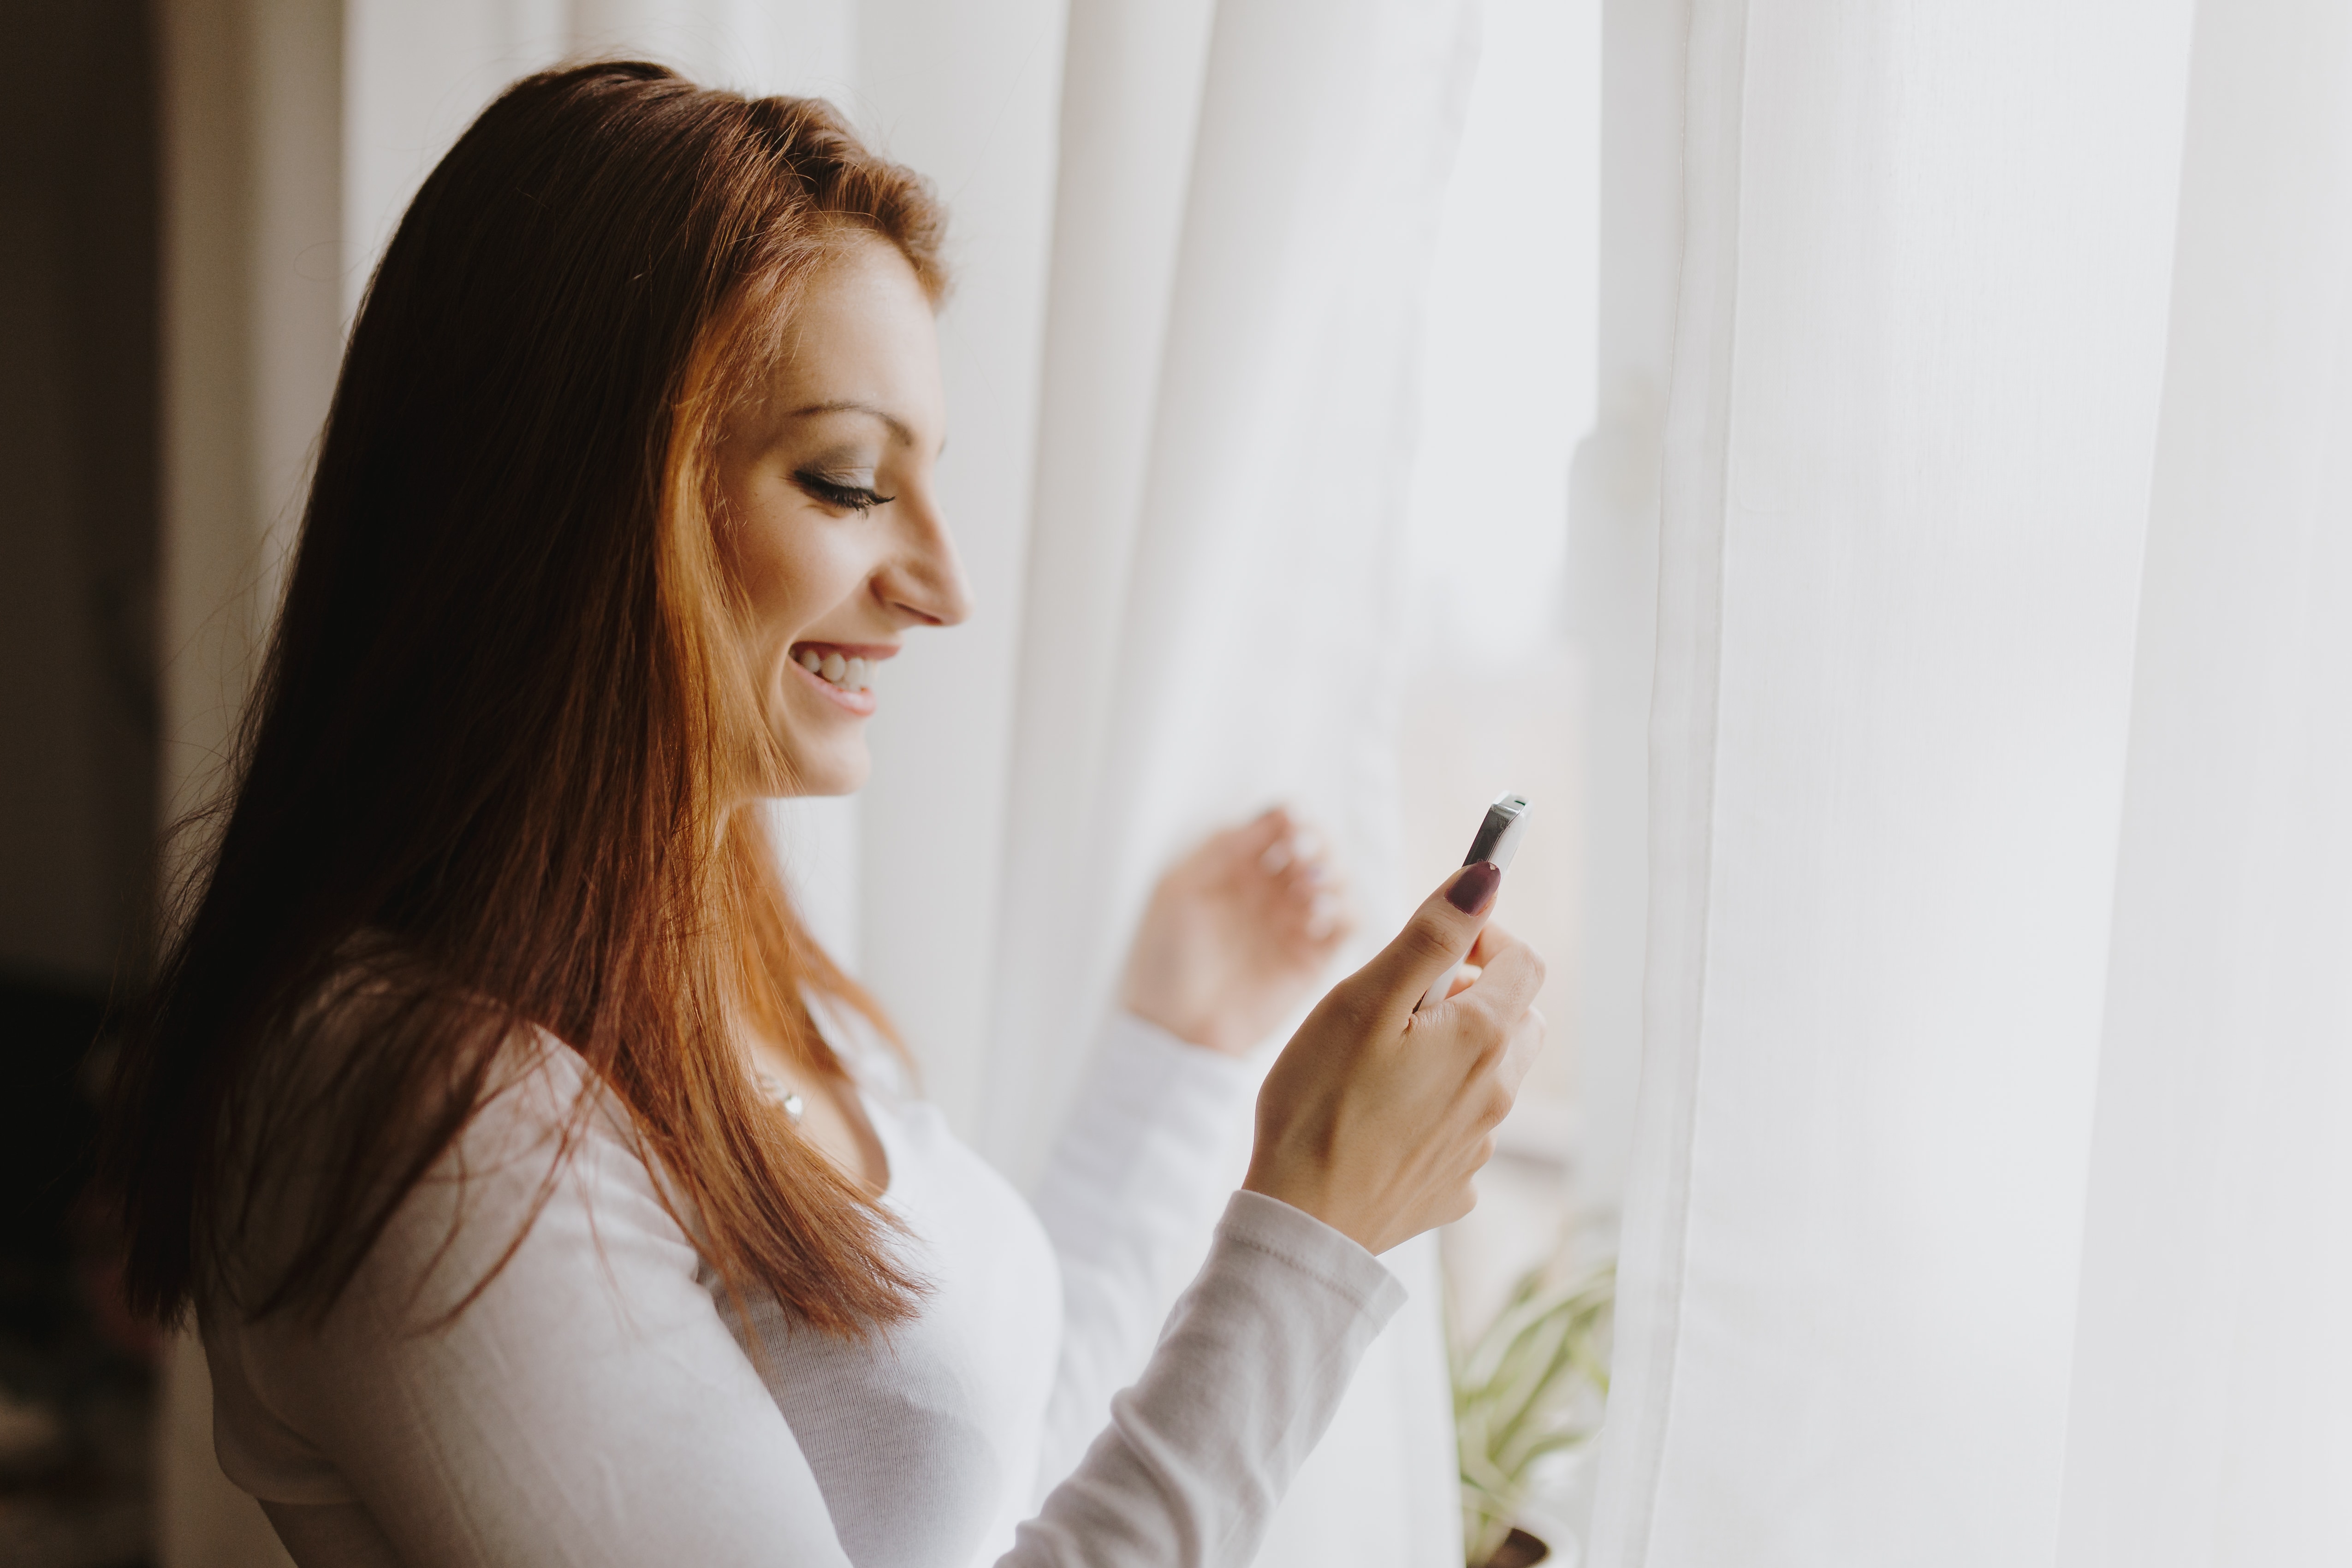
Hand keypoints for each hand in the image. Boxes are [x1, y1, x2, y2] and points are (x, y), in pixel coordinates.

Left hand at [1120, 807, 1354, 1056]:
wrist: (1174, 1028)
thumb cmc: (1165, 959)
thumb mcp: (1180, 890)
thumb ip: (1224, 848)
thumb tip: (1275, 814)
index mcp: (1237, 869)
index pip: (1279, 826)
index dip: (1292, 817)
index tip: (1290, 820)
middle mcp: (1270, 892)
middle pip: (1314, 847)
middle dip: (1316, 841)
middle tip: (1301, 851)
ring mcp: (1294, 923)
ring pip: (1336, 880)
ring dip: (1330, 873)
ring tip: (1307, 887)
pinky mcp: (1313, 957)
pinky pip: (1346, 922)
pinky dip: (1343, 909)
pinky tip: (1317, 914)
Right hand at [1242, 863, 1544, 1255]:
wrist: (1302, 1221)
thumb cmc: (1319, 1101)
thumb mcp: (1367, 999)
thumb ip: (1431, 935)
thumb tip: (1485, 876)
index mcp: (1484, 1038)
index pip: (1524, 960)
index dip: (1485, 937)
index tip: (1436, 945)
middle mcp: (1498, 1093)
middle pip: (1518, 1017)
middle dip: (1474, 994)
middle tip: (1406, 1003)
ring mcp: (1479, 1145)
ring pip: (1489, 1074)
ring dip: (1453, 1052)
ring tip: (1380, 1063)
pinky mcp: (1452, 1185)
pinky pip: (1461, 1129)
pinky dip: (1434, 1110)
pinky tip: (1380, 1120)